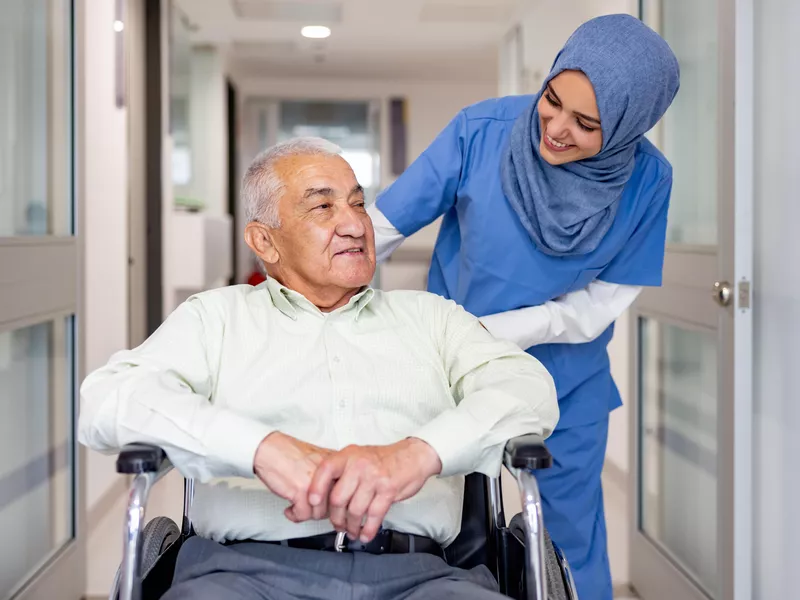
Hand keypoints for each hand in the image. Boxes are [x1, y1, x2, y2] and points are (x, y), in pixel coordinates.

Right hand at [253, 432, 332, 522]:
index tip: (326, 507)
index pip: (346, 491)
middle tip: (310, 508)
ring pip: (319, 513)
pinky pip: (303, 514)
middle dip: (320, 511)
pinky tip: (290, 510)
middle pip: (334, 505)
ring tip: (298, 508)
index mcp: (335, 464)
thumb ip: (328, 476)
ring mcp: (315, 482)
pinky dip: (295, 515)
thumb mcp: (316, 461)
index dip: (334, 503)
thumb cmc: (289, 454)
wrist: (269, 449)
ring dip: (307, 514)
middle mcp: (328, 473)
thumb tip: (335, 498)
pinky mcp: (301, 490)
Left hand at [308, 438, 441, 542]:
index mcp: (348, 455)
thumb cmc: (382, 459)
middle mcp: (359, 465)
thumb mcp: (358, 456)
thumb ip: (342, 472)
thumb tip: (323, 497)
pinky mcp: (388, 490)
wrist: (412, 456)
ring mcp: (374, 477)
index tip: (313, 504)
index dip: (316, 489)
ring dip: (352, 526)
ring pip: (356, 510)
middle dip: (336, 518)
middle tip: (338, 525)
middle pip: (339, 498)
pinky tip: (365, 534)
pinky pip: (374, 515)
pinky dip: (368, 529)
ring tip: (352, 531)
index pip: (325, 471)